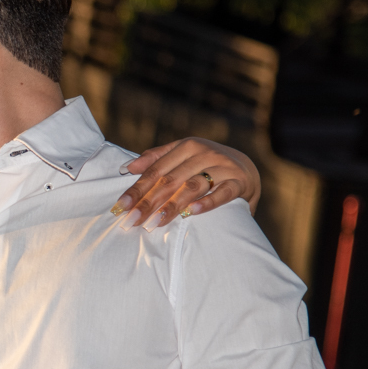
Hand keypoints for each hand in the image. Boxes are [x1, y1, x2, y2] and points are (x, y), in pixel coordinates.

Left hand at [110, 138, 260, 229]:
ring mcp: (222, 167)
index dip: (136, 190)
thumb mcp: (182, 155)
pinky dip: (207, 202)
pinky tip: (192, 212)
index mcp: (185, 147)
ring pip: (193, 186)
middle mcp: (203, 154)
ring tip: (156, 221)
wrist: (247, 168)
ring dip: (172, 205)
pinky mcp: (239, 182)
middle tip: (133, 221)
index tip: (120, 207)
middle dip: (148, 202)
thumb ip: (155, 159)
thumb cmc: (206, 164)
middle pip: (170, 180)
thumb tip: (126, 168)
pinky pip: (222, 193)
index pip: (155, 171)